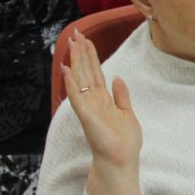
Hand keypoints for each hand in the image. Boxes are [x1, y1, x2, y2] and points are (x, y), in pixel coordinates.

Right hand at [63, 30, 142, 169]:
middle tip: (75, 34)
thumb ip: (121, 96)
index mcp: (104, 99)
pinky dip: (72, 83)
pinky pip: (77, 97)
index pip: (95, 72)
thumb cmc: (124, 142)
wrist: (121, 161)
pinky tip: (67, 70)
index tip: (86, 39)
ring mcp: (88, 108)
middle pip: (86, 71)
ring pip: (80, 79)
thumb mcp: (127, 113)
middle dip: (81, 52)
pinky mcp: (86, 116)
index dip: (91, 55)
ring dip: (76, 61)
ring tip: (72, 44)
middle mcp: (94, 101)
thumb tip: (117, 78)